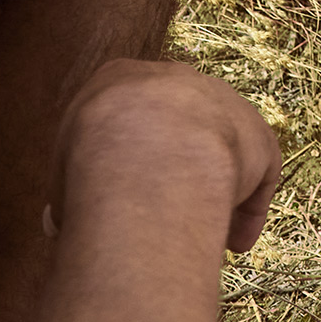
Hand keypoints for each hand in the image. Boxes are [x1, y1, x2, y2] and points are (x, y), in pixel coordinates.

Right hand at [58, 59, 282, 254]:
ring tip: (203, 233)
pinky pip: (258, 174)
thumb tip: (63, 222)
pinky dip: (248, 209)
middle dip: (171, 169)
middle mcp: (176, 80)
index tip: (123, 194)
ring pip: (221, 148)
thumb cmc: (89, 162)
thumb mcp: (62, 169)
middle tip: (163, 212)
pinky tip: (236, 243)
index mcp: (120, 78)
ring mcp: (222, 102)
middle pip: (177, 126)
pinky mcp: (258, 134)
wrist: (144, 150)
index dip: (123, 159)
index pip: (123, 114)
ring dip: (214, 189)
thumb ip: (72, 187)